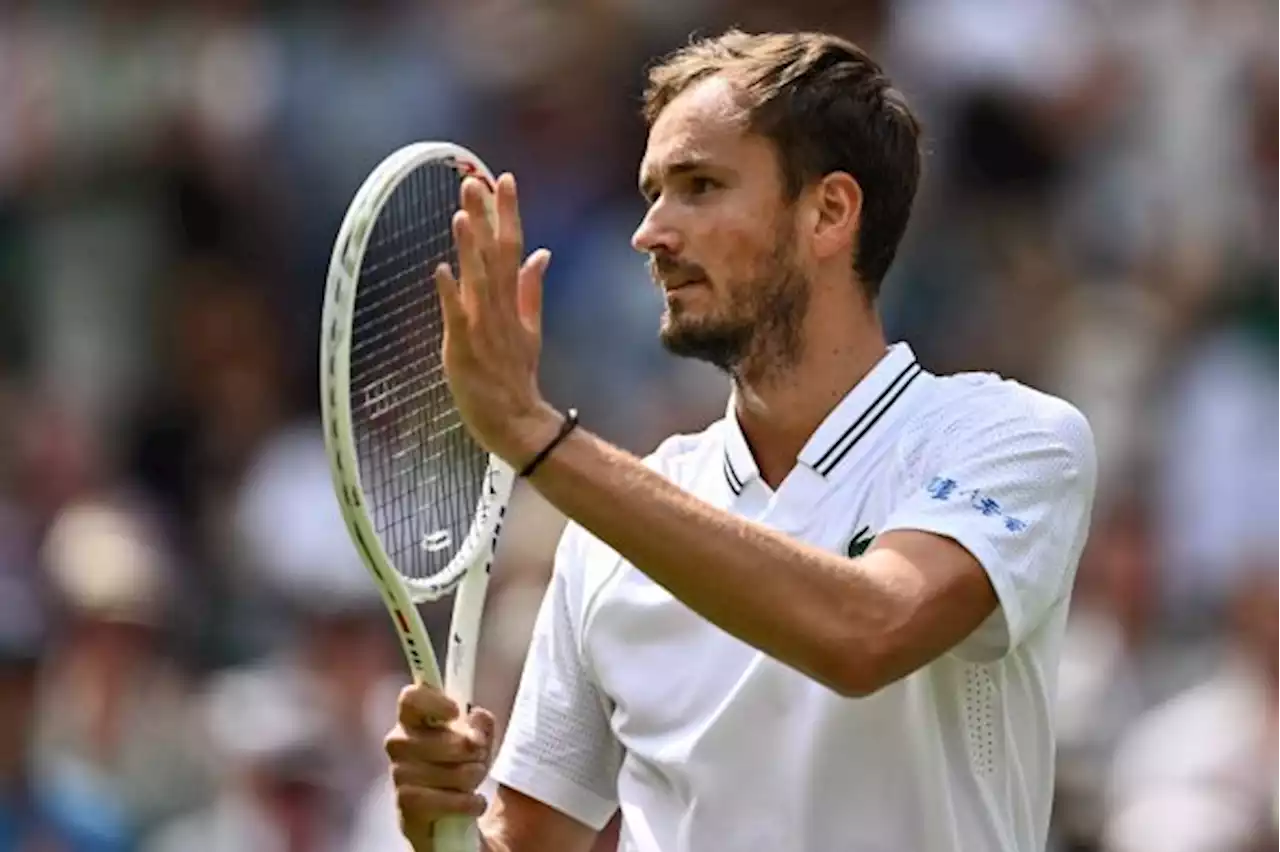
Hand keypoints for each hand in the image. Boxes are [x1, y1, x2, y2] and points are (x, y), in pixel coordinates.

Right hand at [385, 683, 496, 847]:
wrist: (454, 828)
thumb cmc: (462, 775)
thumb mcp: (479, 745)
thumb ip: (481, 727)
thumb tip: (478, 716)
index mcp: (413, 721)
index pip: (410, 699)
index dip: (433, 702)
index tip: (457, 712)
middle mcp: (399, 746)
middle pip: (442, 739)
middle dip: (472, 751)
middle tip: (479, 757)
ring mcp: (399, 779)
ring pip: (451, 771)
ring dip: (473, 778)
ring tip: (474, 784)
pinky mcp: (407, 811)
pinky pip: (447, 801)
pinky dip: (469, 804)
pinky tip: (473, 805)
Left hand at [434, 173, 562, 467]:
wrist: (517, 422)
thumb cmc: (516, 376)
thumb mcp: (530, 328)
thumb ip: (532, 289)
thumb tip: (541, 252)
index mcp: (514, 301)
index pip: (513, 247)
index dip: (509, 213)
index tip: (505, 179)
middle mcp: (499, 309)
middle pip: (495, 256)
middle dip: (486, 218)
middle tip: (476, 181)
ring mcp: (483, 328)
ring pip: (477, 280)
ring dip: (469, 247)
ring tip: (462, 214)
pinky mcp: (464, 349)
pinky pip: (456, 317)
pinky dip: (449, 293)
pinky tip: (439, 269)